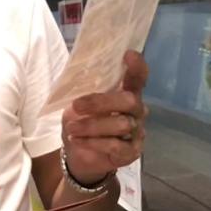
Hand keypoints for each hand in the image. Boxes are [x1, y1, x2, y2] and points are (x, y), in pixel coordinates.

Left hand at [62, 50, 147, 183]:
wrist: (78, 156)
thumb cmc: (81, 124)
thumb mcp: (77, 105)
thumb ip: (84, 92)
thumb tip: (76, 77)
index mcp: (126, 94)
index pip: (138, 78)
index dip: (137, 66)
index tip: (128, 54)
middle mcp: (136, 111)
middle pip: (129, 101)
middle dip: (101, 102)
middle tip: (77, 105)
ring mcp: (137, 132)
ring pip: (121, 124)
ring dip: (92, 126)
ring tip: (71, 128)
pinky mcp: (131, 153)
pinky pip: (115, 146)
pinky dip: (94, 143)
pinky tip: (78, 141)